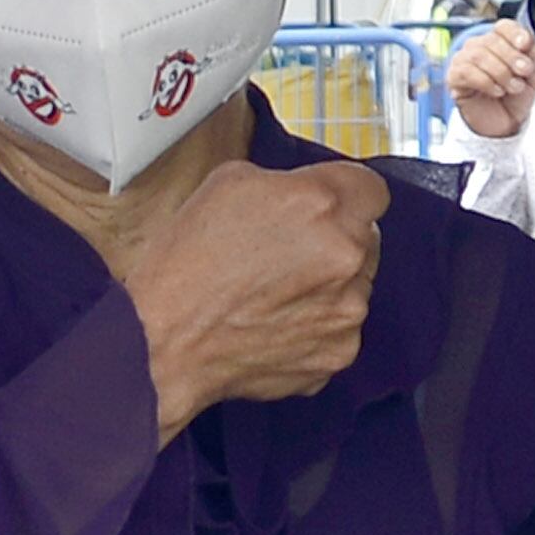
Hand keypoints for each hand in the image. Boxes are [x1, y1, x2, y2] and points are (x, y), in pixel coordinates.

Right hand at [117, 159, 386, 441]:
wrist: (163, 340)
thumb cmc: (186, 263)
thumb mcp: (228, 184)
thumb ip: (286, 182)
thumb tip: (308, 192)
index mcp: (322, 204)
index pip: (371, 189)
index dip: (345, 196)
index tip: (327, 207)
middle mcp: (346, 256)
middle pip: (366, 237)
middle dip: (334, 240)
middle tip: (285, 253)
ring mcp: (348, 310)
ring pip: (355, 286)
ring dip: (326, 285)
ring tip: (271, 294)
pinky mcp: (339, 352)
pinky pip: (339, 329)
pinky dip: (315, 326)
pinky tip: (272, 324)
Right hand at [446, 19, 534, 139]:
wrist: (504, 124)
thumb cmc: (515, 97)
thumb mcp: (532, 76)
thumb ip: (530, 56)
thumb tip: (527, 43)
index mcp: (500, 42)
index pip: (503, 27)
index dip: (514, 33)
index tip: (525, 45)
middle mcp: (479, 47)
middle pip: (491, 40)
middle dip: (511, 57)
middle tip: (523, 73)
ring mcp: (463, 60)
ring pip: (479, 55)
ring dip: (501, 73)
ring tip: (512, 87)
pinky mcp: (453, 77)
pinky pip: (467, 72)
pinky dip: (486, 82)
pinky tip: (497, 91)